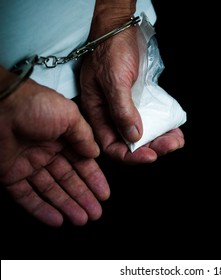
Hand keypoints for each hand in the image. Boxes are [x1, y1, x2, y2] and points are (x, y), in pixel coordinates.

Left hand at [0, 75, 109, 226]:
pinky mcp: (10, 175)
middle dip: (83, 198)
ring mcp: (29, 165)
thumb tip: (95, 152)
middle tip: (95, 213)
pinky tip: (56, 219)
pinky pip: (27, 196)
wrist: (0, 104)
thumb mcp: (70, 116)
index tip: (103, 194)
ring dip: (67, 206)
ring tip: (81, 219)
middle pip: (69, 181)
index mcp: (62, 138)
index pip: (82, 164)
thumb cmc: (34, 104)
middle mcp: (47, 152)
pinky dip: (41, 209)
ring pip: (51, 191)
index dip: (94, 180)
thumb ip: (84, 136)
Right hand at [79, 22, 184, 163]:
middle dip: (152, 148)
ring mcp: (125, 109)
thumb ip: (121, 109)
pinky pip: (151, 120)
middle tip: (171, 145)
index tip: (151, 155)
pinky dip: (163, 128)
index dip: (130, 156)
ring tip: (176, 140)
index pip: (110, 145)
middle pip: (129, 143)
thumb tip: (133, 137)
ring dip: (160, 140)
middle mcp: (110, 115)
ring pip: (142, 134)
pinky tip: (175, 130)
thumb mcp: (113, 79)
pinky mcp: (138, 102)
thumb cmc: (111, 49)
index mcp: (96, 113)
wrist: (121, 28)